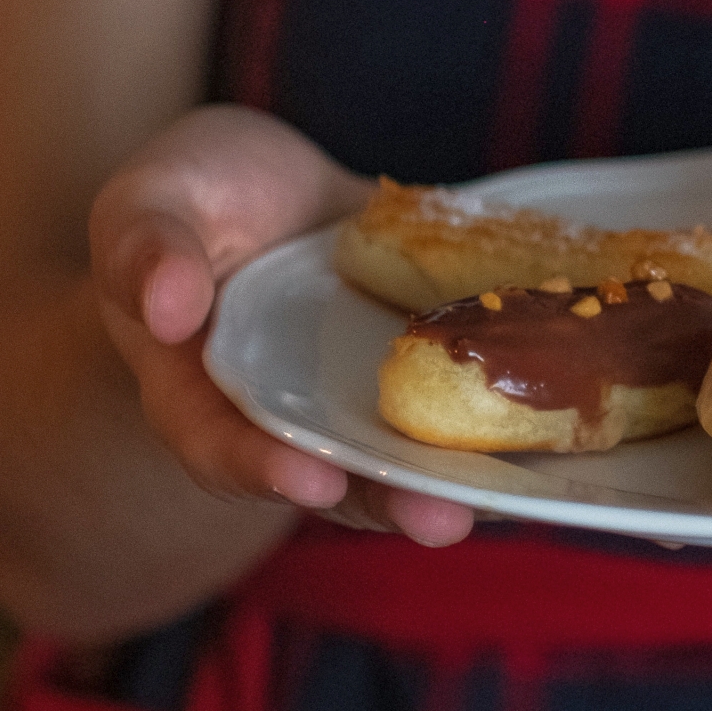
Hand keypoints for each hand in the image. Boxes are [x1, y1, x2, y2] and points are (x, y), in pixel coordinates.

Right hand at [88, 105, 475, 545]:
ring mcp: (363, 405)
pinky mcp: (426, 374)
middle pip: (334, 480)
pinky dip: (507, 421)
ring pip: (409, 459)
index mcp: (201, 391)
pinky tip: (564, 427)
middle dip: (390, 503)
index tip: (312, 480)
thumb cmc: (197, 195)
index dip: (264, 470)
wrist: (276, 191)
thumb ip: (148, 248)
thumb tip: (163, 305)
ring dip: (462, 484)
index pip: (220, 447)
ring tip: (515, 499)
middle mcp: (289, 419)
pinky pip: (465, 405)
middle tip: (441, 519)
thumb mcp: (154, 200)